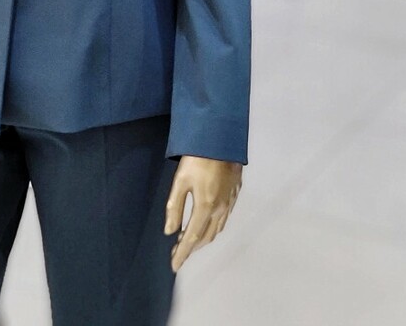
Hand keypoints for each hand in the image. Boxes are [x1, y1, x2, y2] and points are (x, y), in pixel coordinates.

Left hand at [163, 155, 242, 270]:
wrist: (222, 138)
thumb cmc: (197, 157)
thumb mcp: (180, 180)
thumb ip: (175, 207)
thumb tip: (169, 231)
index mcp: (205, 206)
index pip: (192, 238)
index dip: (182, 253)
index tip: (173, 266)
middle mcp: (220, 209)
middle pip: (205, 237)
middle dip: (191, 247)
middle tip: (177, 252)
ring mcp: (229, 202)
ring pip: (216, 229)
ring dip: (202, 238)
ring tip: (188, 240)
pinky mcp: (235, 193)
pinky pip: (224, 218)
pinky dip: (213, 227)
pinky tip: (206, 223)